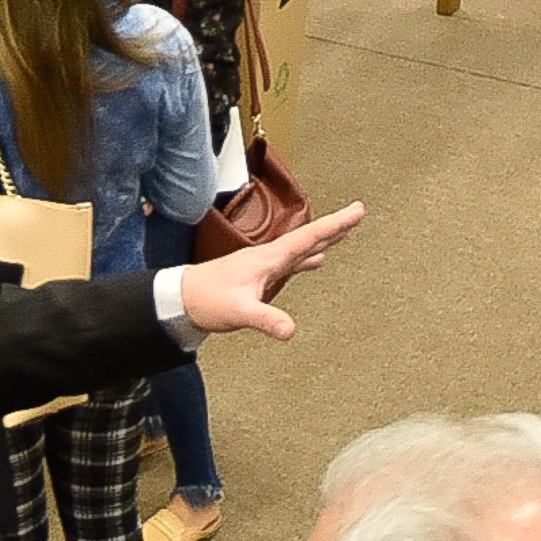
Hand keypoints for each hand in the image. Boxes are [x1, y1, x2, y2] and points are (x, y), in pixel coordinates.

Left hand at [175, 201, 364, 339]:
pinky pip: (293, 261)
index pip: (309, 237)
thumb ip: (266, 320)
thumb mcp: (240, 312)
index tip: (357, 211)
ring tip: (342, 233)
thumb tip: (291, 330)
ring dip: (323, 239)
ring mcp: (265, 265)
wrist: (182, 298)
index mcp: (269, 258)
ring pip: (302, 247)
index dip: (335, 225)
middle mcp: (269, 257)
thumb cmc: (208, 300)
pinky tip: (314, 261)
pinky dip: (308, 257)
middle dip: (335, 226)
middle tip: (357, 213)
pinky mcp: (260, 276)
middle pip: (309, 237)